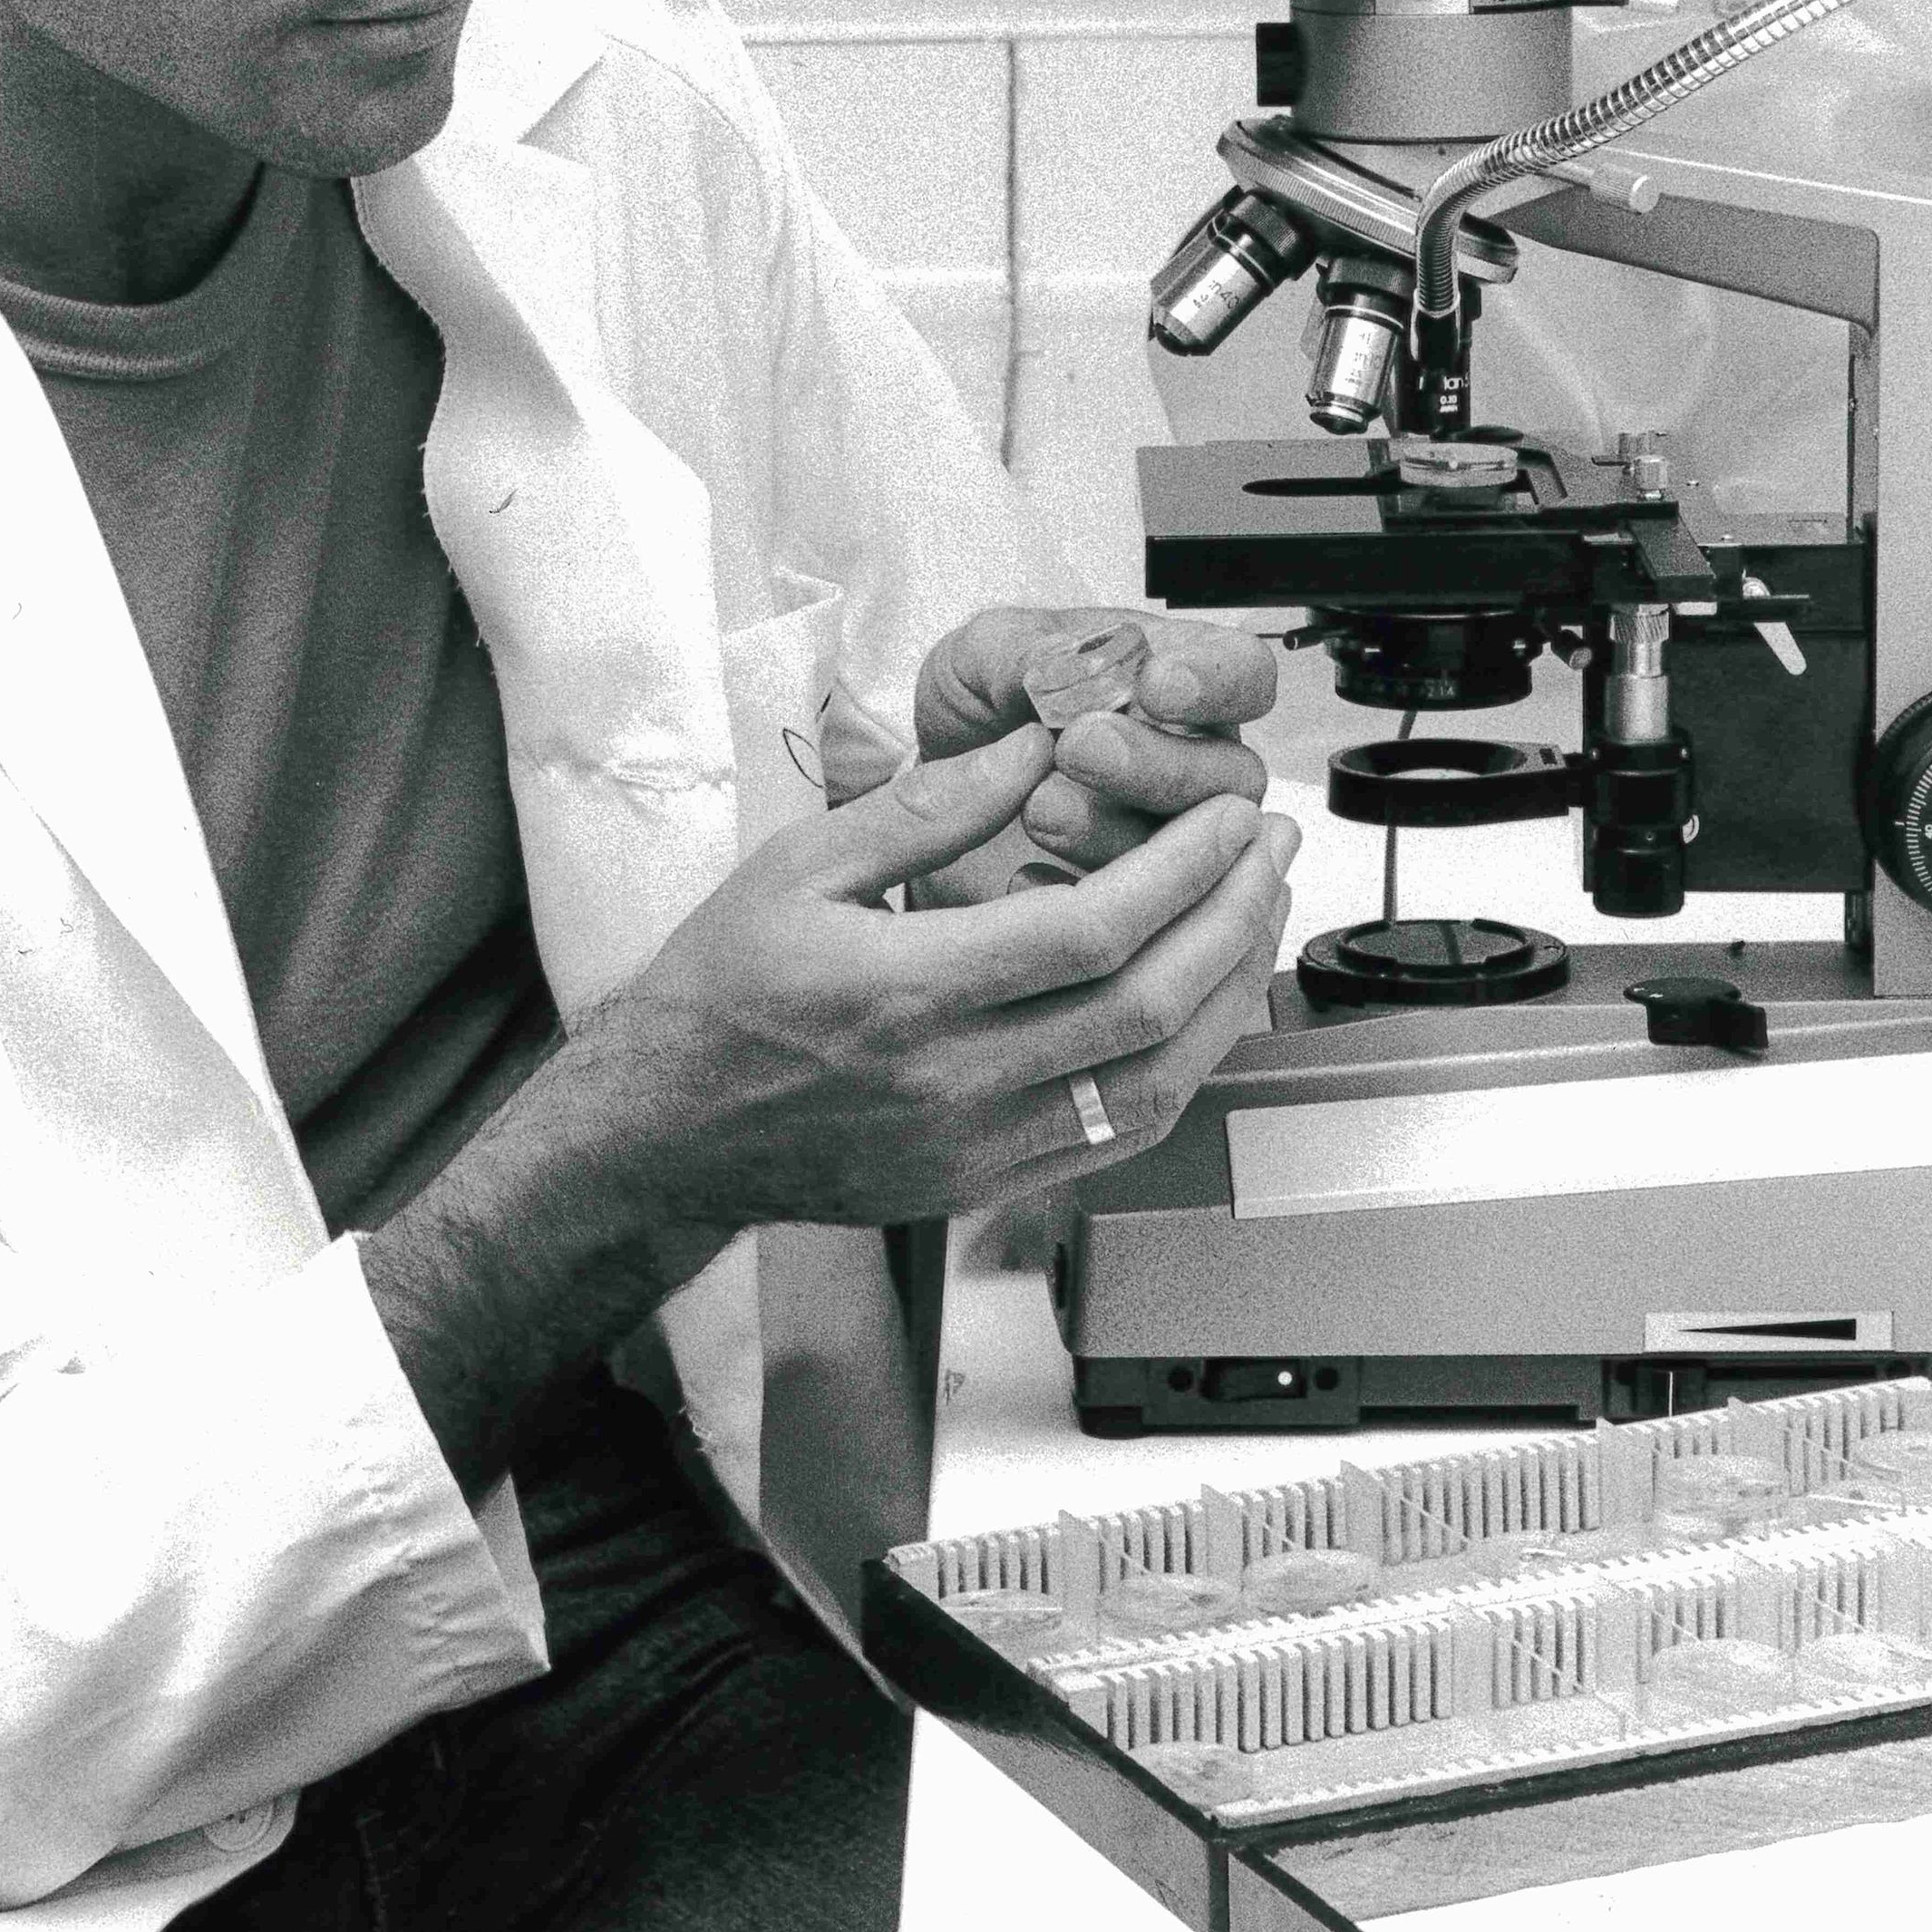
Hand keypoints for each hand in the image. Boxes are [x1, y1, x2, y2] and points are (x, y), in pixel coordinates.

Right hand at [582, 724, 1297, 1228]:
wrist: (664, 1130)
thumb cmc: (721, 994)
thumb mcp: (800, 866)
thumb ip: (926, 809)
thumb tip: (1031, 746)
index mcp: (906, 993)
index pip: (1093, 929)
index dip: (1183, 866)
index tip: (1223, 812)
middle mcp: (953, 1083)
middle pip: (1147, 1004)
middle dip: (1233, 914)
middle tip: (1266, 847)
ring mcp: (976, 1148)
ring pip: (1155, 1081)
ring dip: (1228, 993)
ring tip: (1256, 915)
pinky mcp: (984, 1185)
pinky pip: (1119, 1135)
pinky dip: (1183, 1069)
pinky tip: (1203, 1008)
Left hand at [913, 606, 1278, 891]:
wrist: (924, 797)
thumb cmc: (977, 715)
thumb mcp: (980, 660)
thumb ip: (1022, 651)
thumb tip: (1063, 660)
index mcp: (1175, 678)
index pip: (1244, 673)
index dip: (1217, 682)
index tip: (1156, 686)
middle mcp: (1190, 758)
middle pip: (1233, 775)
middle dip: (1160, 764)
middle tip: (1079, 748)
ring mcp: (1171, 837)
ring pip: (1196, 850)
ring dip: (1117, 829)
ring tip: (1038, 808)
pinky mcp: (1132, 904)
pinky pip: (1146, 916)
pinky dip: (1085, 897)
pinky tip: (1025, 873)